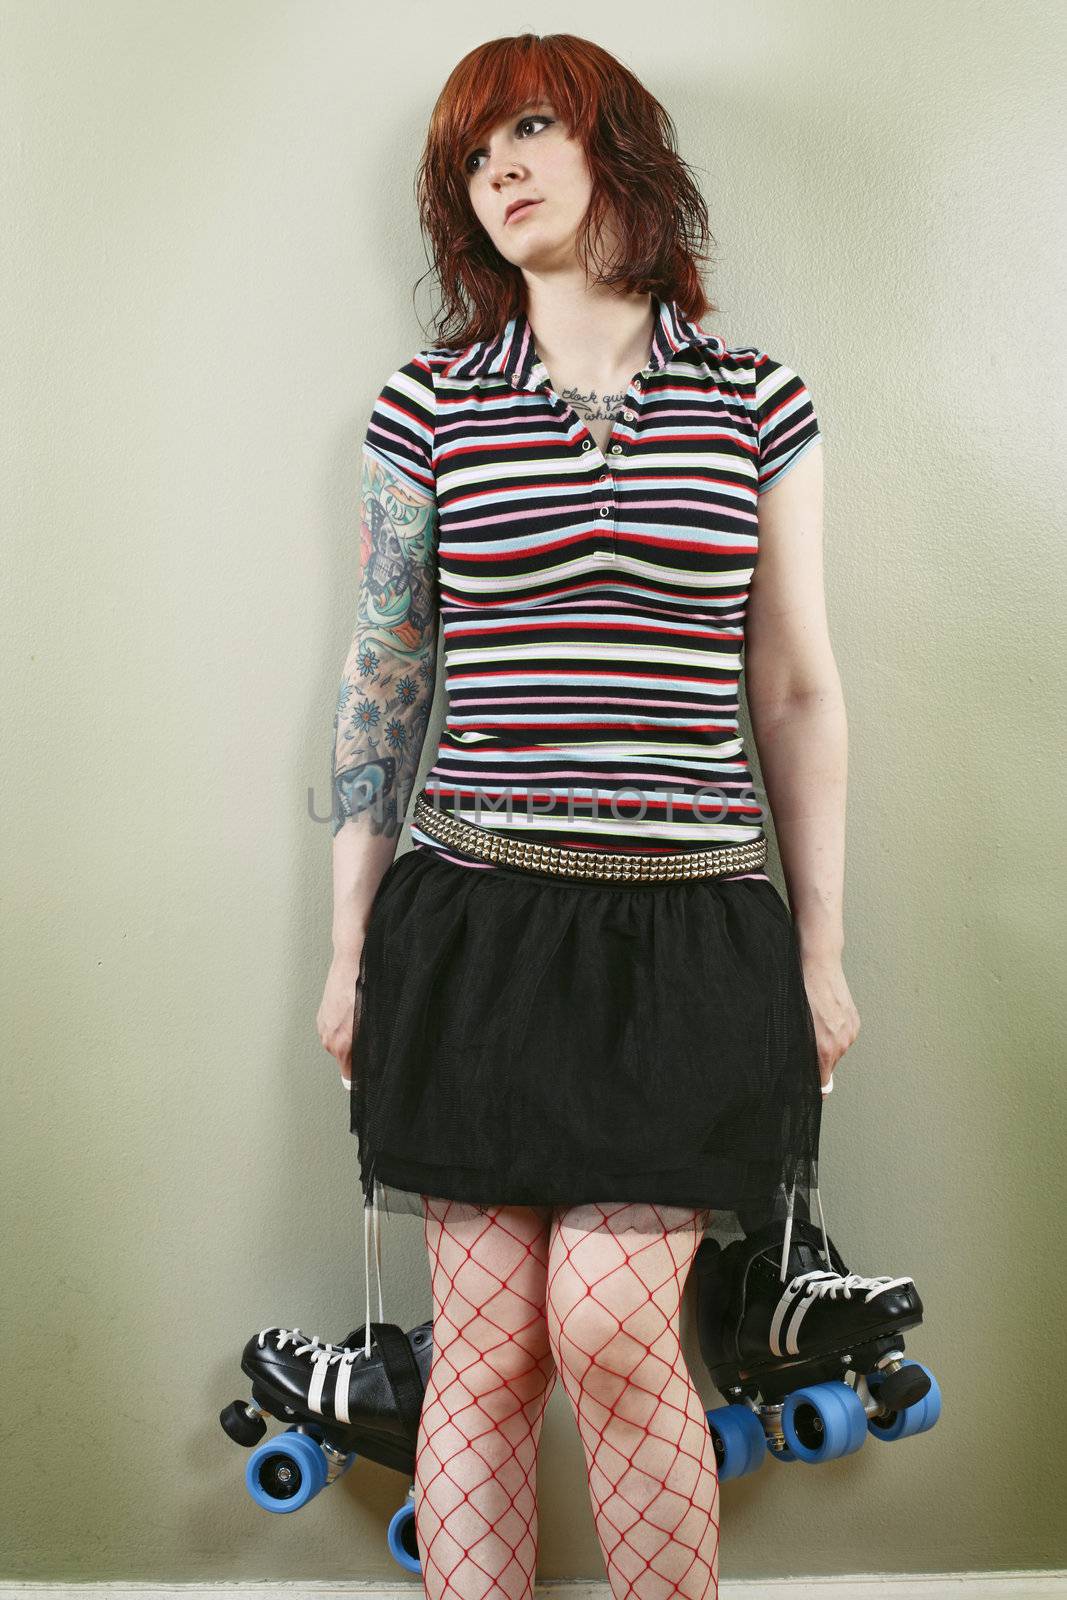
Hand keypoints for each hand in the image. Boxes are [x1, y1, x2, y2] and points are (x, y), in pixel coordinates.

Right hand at [316, 949, 363, 1089]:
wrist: (351, 960)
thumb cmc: (366, 987)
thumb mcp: (374, 1021)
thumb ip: (372, 1046)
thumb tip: (375, 1062)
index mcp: (342, 1044)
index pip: (351, 1077)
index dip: (364, 1078)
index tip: (372, 1076)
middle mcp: (328, 1039)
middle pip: (346, 1061)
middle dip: (359, 1055)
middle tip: (374, 1040)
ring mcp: (323, 1028)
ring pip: (340, 1046)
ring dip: (352, 1040)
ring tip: (363, 1022)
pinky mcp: (321, 1017)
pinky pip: (335, 1032)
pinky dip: (345, 1028)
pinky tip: (354, 1014)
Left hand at [798, 952, 859, 1095]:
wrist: (818, 963)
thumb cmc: (798, 992)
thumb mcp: (791, 1025)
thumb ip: (797, 1051)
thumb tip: (797, 1069)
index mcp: (824, 1049)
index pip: (822, 1084)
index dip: (813, 1088)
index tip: (806, 1089)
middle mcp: (841, 1044)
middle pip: (828, 1067)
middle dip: (815, 1061)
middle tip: (802, 1045)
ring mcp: (850, 1032)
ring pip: (836, 1051)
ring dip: (824, 1045)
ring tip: (812, 1025)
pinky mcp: (854, 1021)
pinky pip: (843, 1037)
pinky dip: (833, 1033)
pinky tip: (822, 1018)